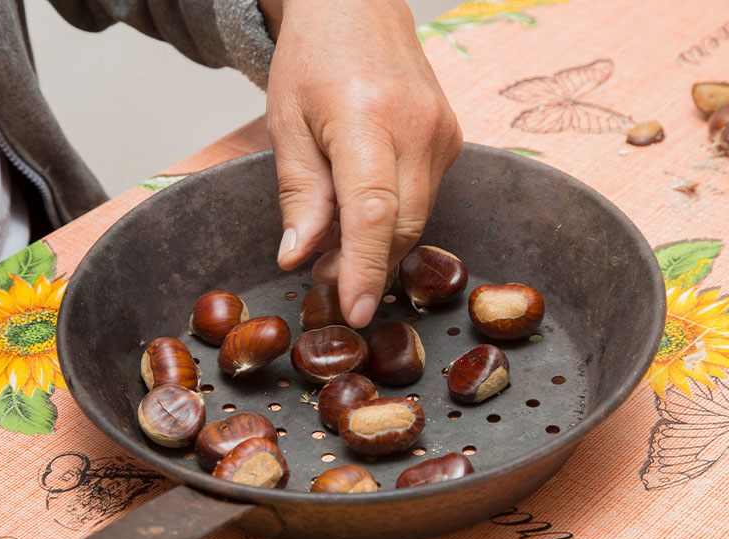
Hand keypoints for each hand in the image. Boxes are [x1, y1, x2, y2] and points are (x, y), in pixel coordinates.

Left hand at [262, 0, 462, 327]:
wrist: (358, 9)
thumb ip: (299, 193)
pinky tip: (364, 214)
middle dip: (367, 264)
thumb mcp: (286, 123)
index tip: (355, 310)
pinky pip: (425, 197)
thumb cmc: (314, 59)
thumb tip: (300, 257)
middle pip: (402, 224)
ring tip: (335, 246)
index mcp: (368, 117)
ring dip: (379, 243)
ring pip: (417, 217)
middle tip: (324, 280)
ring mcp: (442, 133)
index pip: (374, 211)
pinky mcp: (451, 139)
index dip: (364, 268)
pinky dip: (394, 218)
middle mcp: (418, 127)